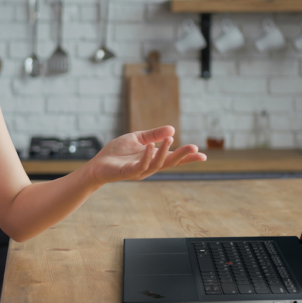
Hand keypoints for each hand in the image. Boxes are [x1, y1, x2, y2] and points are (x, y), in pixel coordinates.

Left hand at [87, 126, 206, 184]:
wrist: (98, 163)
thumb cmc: (117, 152)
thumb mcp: (138, 138)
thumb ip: (154, 134)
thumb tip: (172, 130)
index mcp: (153, 158)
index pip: (173, 158)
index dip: (187, 157)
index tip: (203, 155)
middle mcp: (149, 166)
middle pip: (169, 162)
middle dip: (182, 156)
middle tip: (195, 149)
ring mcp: (140, 171)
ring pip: (157, 164)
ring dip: (164, 152)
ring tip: (170, 140)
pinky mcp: (128, 173)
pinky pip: (140, 166)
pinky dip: (146, 156)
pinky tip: (150, 147)